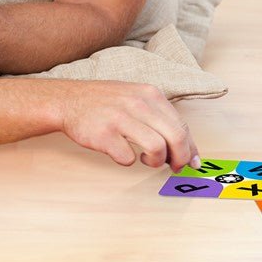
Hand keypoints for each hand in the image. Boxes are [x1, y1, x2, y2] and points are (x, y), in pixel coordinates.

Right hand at [56, 82, 199, 171]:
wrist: (69, 100)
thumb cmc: (107, 103)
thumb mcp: (138, 98)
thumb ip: (160, 118)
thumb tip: (185, 146)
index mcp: (151, 94)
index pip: (182, 125)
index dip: (190, 148)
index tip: (192, 161)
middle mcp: (138, 104)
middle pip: (176, 137)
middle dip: (180, 158)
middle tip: (174, 167)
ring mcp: (121, 118)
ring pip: (157, 148)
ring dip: (155, 161)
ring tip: (146, 160)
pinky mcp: (104, 135)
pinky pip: (127, 158)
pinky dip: (128, 161)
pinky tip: (123, 153)